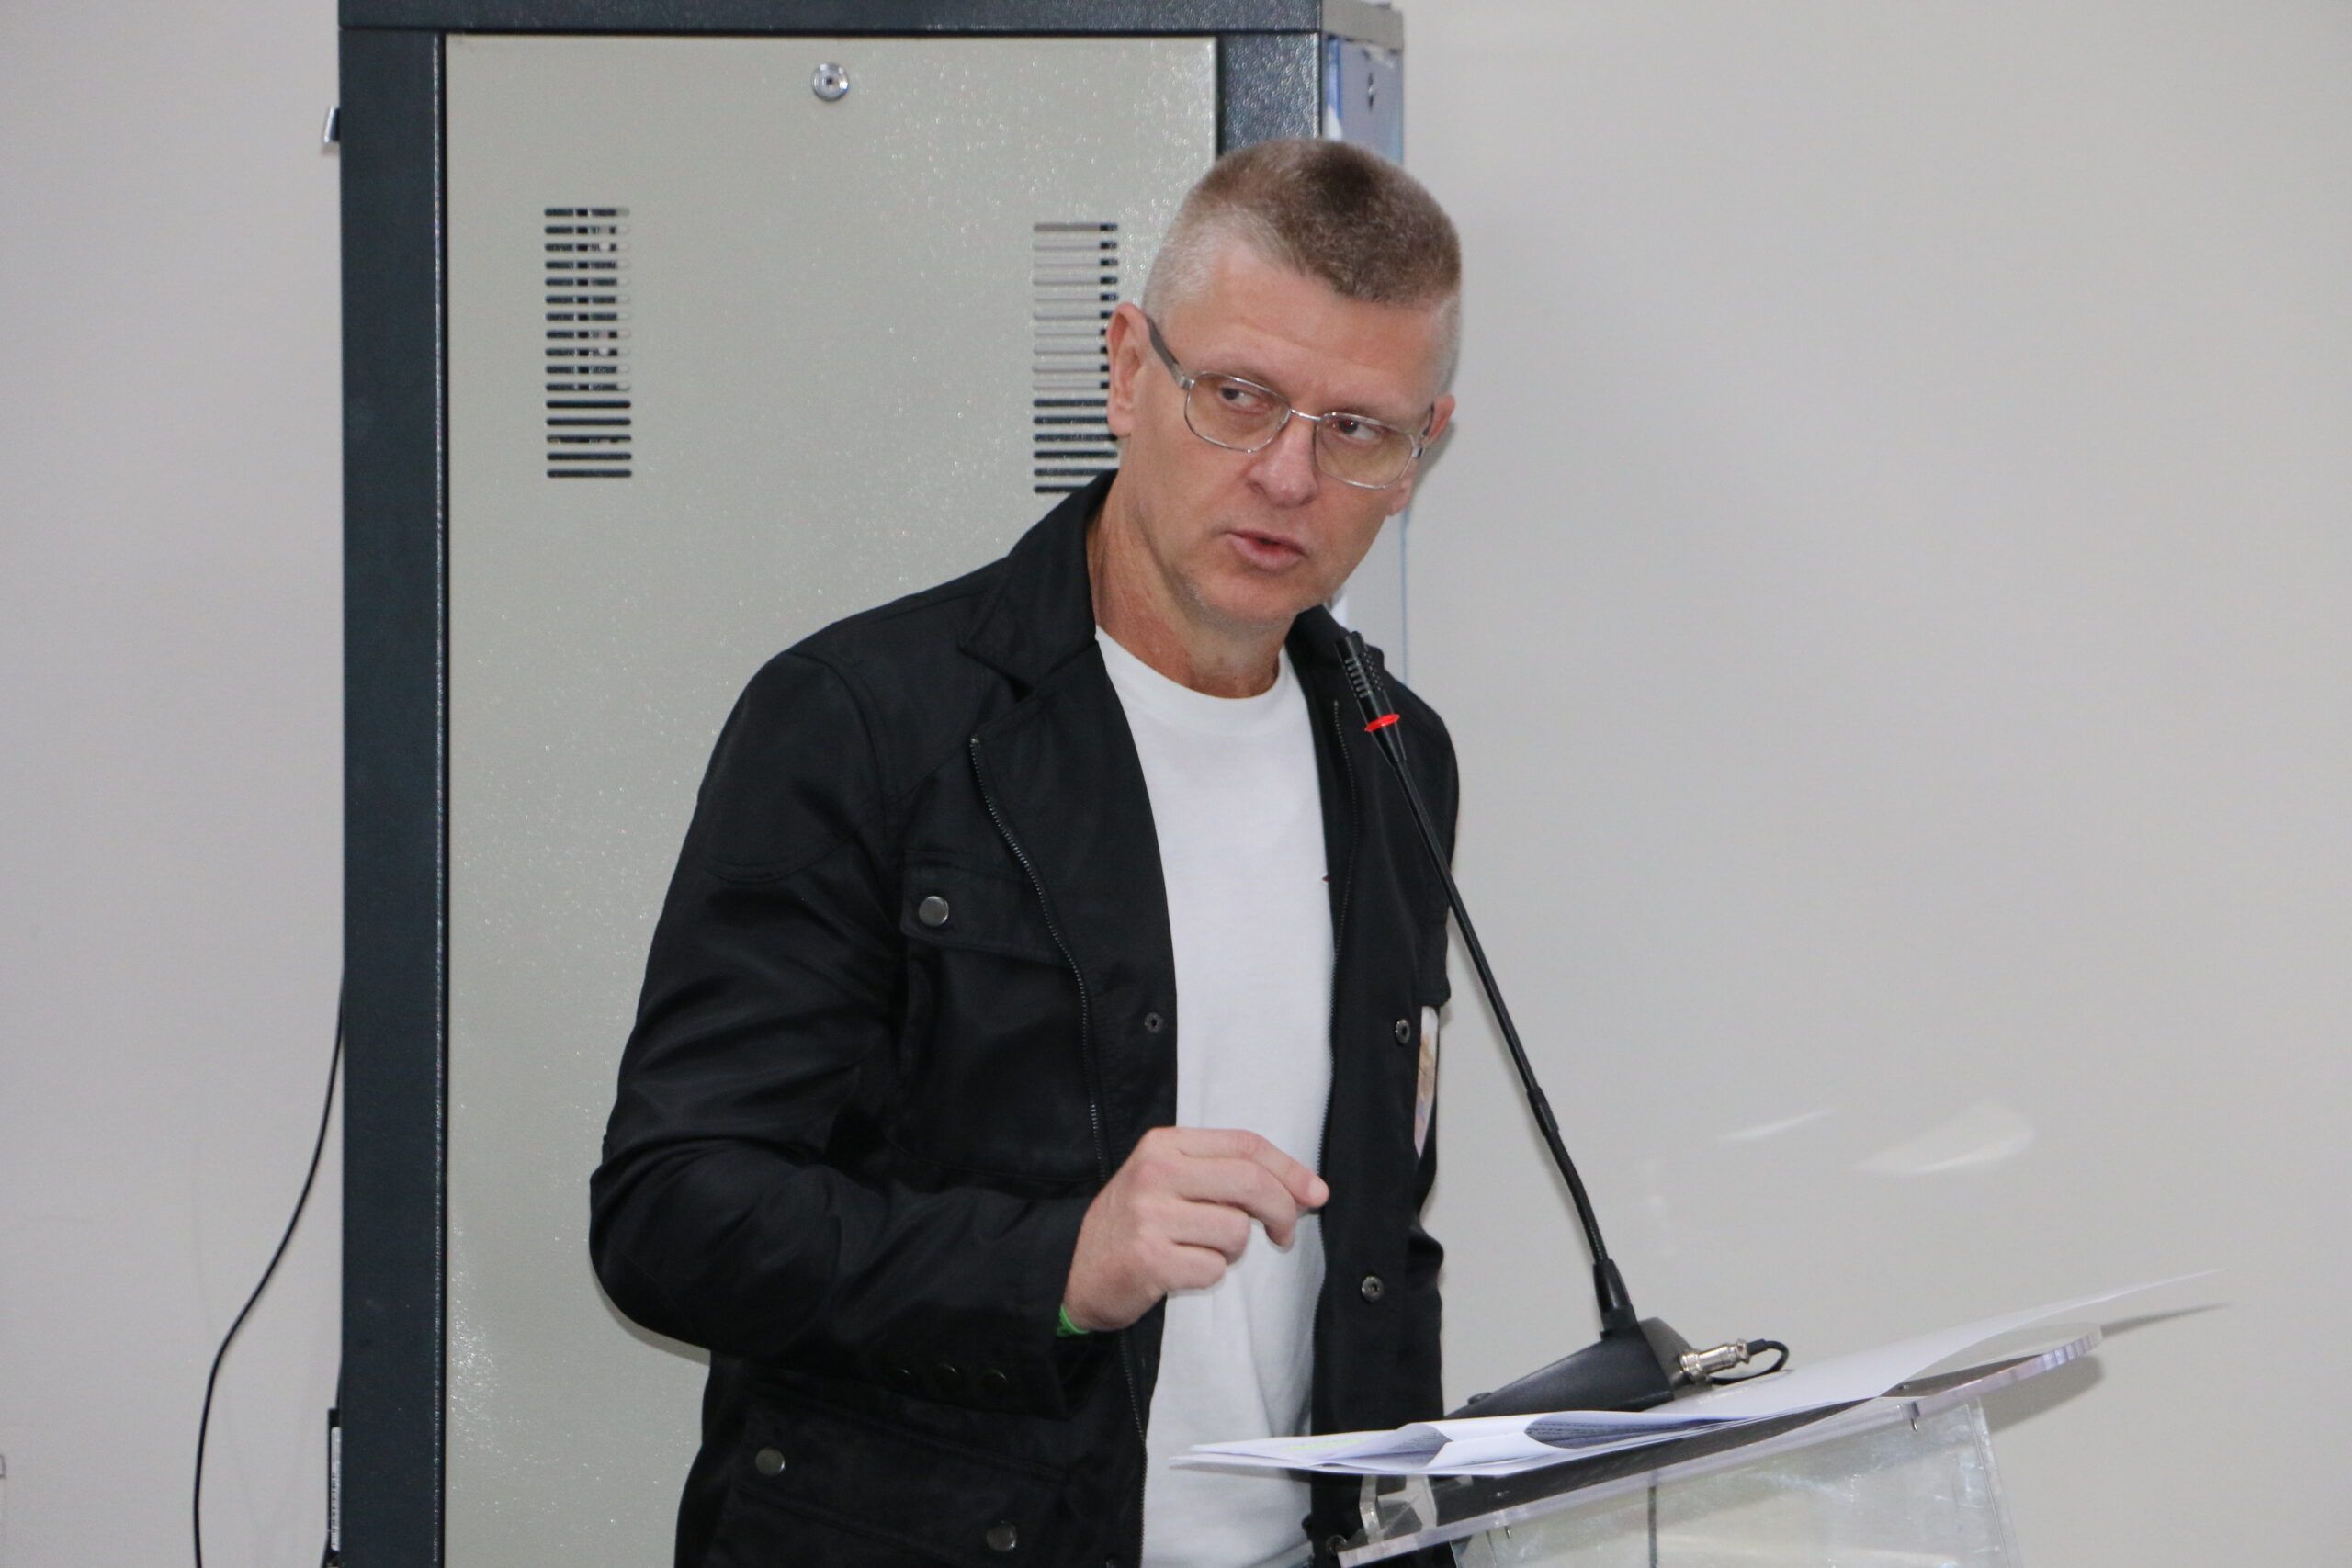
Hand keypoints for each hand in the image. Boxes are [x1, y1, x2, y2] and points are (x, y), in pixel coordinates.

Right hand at [1061, 1126, 1329, 1331]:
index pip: (1245, 1145)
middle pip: (1251, 1182)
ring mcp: (1150, 1215)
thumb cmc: (1134, 1225)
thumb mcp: (1168, 1180)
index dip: (1289, 1169)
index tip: (1314, 1193)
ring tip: (1199, 1249)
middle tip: (1283, 1234)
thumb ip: (1224, 1175)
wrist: (1075, 1269)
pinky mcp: (1150, 1258)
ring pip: (1236, 1231)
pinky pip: (1213, 1268)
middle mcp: (1156, 1173)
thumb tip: (1304, 1190)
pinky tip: (1180, 1269)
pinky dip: (1207, 1274)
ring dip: (1231, 1250)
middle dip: (1282, 1211)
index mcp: (1164, 1145)